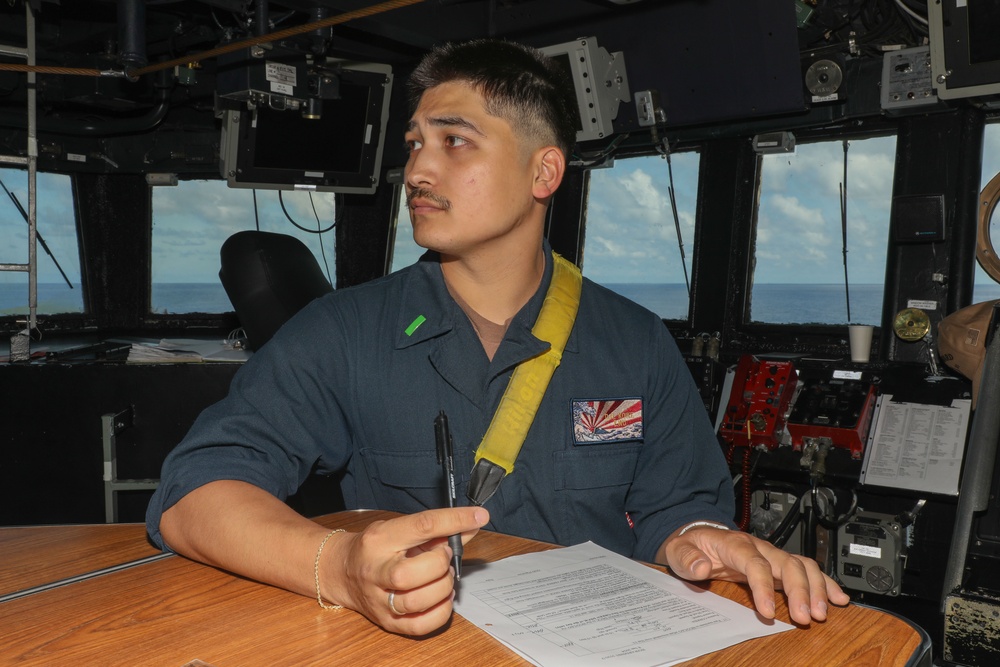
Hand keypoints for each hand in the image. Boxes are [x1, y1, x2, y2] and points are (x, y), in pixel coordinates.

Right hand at [321, 507, 488, 634]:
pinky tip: (443, 597)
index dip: (455, 521)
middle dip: (440, 563)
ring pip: (416, 601)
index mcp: (380, 539)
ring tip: (444, 576)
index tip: (478, 516)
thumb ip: (435, 529)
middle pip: (411, 572)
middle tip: (444, 556)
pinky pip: (420, 626)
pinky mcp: (387, 622)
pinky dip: (441, 611)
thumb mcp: (398, 528)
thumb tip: (472, 525)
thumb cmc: (374, 547)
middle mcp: (376, 570)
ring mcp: (379, 600)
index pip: (422, 526)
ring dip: (442, 587)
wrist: (340, 571)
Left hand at [661, 525, 849, 624]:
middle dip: (799, 591)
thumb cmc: (691, 546)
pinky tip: (838, 598)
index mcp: (734, 544)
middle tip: (805, 618)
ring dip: (816, 588)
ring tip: (822, 613)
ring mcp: (772, 556)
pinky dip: (825, 583)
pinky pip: (807, 570)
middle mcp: (759, 547)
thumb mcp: (679, 550)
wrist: (699, 537)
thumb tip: (700, 566)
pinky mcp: (779, 566)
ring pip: (802, 565)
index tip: (768, 611)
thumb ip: (687, 558)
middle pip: (787, 564)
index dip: (763, 586)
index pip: (754, 563)